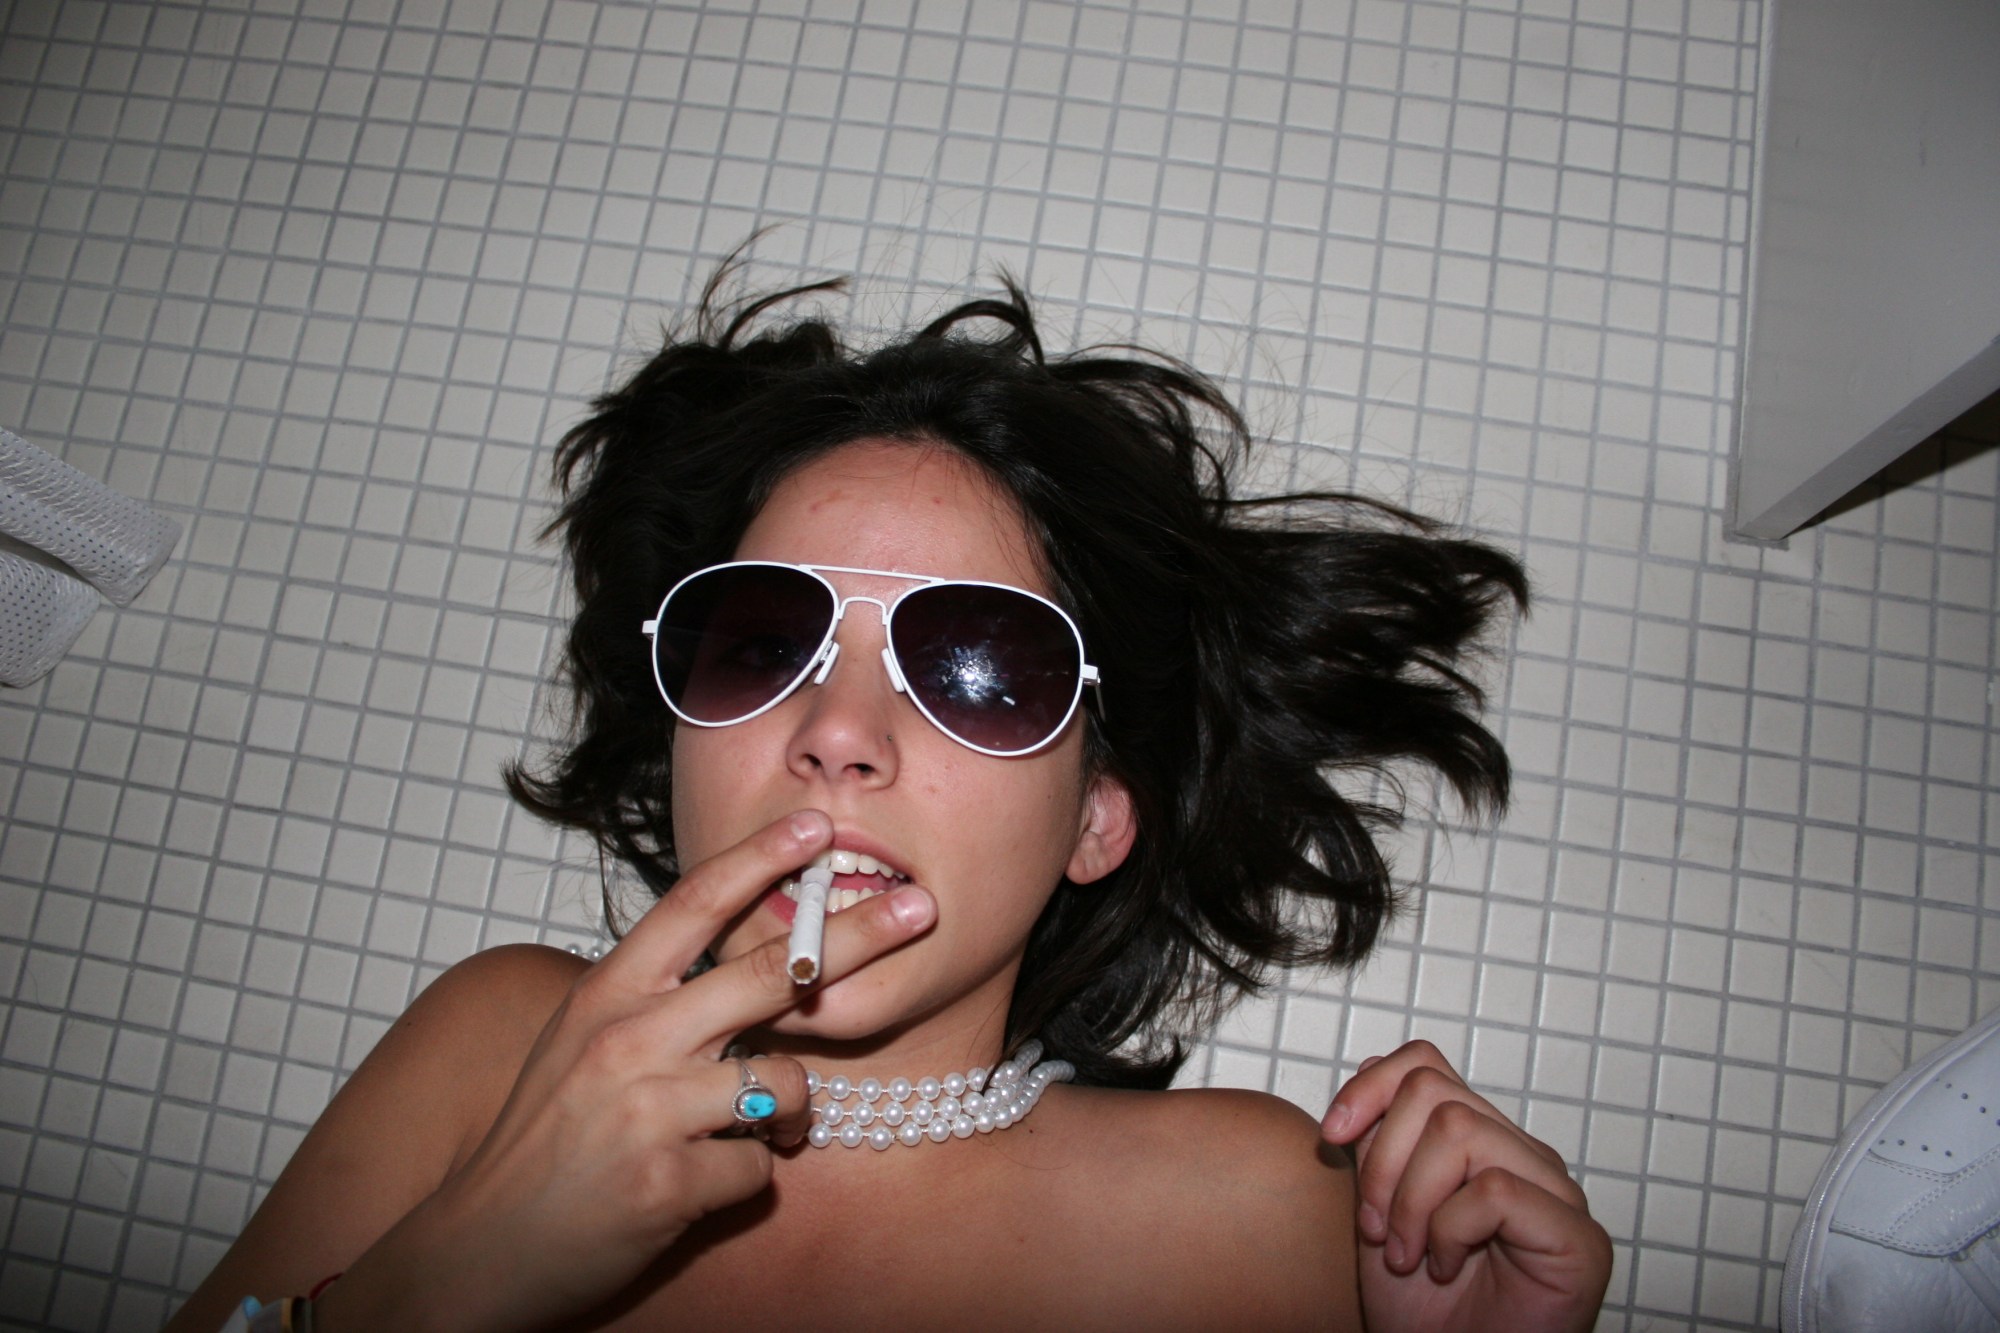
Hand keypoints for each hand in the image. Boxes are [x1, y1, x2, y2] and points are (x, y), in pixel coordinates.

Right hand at [318, 810, 936, 1332]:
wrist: (482, 1245)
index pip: (694, 904)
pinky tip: (699, 1182)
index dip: (760, 857)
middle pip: (775, 971)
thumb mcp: (584, 1039)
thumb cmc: (544, 1136)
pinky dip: (746, 1177)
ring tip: (759, 1127)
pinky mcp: (668, 1182)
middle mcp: (630, 1038)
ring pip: (785, 1081)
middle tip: (922, 911)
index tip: (817, 825)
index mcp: (609, 993)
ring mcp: (650, 1110)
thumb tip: (755, 964)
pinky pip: (759, 1168)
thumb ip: (657, 997)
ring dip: (790, 1109)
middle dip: (861, 935)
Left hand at [1322, 1041, 1610, 1332]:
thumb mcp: (1377, 1213)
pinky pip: (1493, 1190)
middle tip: (1375, 1230)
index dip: (1370, 1088)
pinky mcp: (1579, 1237)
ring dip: (1412, 1201)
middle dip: (1383, 1161)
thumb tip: (1369, 1068)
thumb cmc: (1421, 1310)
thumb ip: (1378, 1146)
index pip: (1425, 1065)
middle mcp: (1521, 1156)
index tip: (1330, 1137)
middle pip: (1434, 1092)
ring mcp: (1555, 1191)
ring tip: (1408, 1255)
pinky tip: (1445, 1267)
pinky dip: (1450, 1230)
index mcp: (1478, 1143)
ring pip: (1460, 1130)